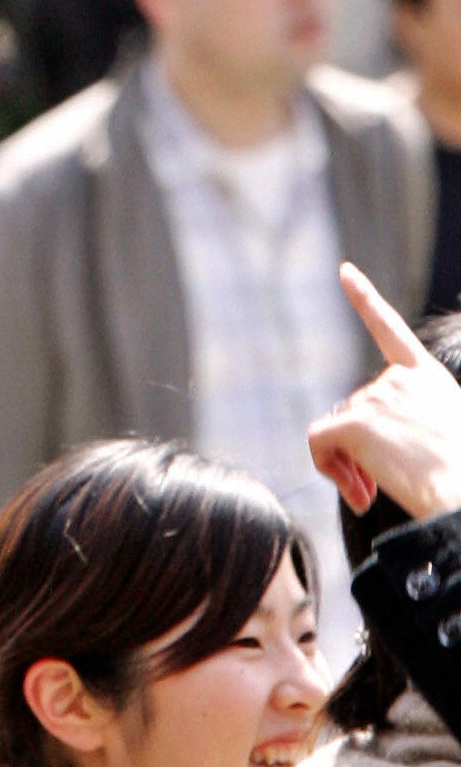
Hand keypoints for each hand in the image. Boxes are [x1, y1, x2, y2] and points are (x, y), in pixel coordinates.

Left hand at [308, 263, 460, 521]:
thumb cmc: (460, 480)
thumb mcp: (447, 434)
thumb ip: (411, 421)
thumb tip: (363, 439)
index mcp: (429, 379)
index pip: (390, 330)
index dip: (365, 299)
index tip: (345, 272)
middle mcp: (400, 380)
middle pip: (358, 409)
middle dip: (361, 447)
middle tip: (377, 486)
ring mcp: (377, 397)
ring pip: (339, 430)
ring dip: (349, 464)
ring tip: (374, 495)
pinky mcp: (357, 422)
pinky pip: (319, 442)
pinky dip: (327, 467)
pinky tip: (358, 494)